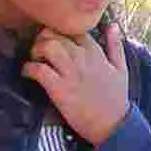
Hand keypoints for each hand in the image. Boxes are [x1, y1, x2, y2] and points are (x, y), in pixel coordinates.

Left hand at [23, 22, 129, 144]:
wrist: (113, 125)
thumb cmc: (116, 98)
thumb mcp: (121, 69)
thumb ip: (116, 46)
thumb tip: (112, 25)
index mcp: (96, 53)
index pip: (74, 29)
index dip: (60, 31)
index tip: (55, 40)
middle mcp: (83, 59)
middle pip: (55, 35)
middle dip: (43, 39)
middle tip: (40, 50)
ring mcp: (70, 73)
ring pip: (46, 47)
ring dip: (35, 50)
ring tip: (35, 59)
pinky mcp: (59, 89)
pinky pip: (38, 69)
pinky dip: (28, 69)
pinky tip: (28, 74)